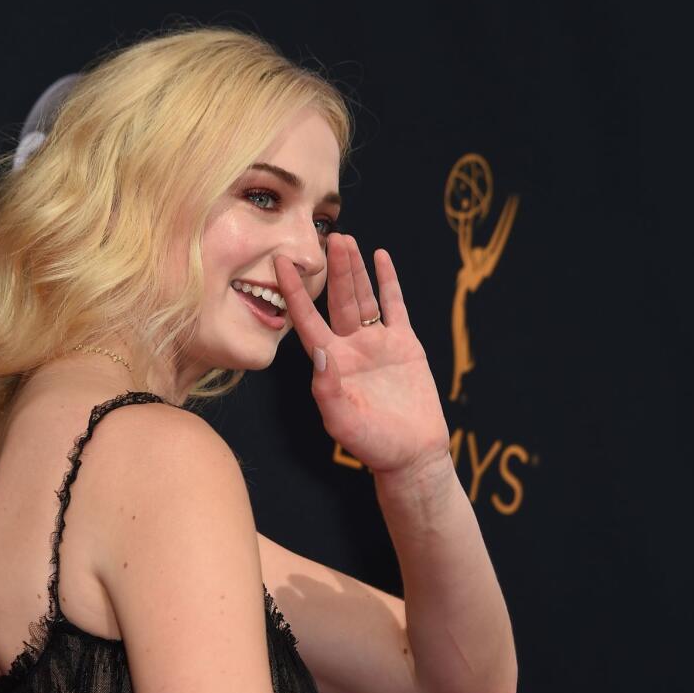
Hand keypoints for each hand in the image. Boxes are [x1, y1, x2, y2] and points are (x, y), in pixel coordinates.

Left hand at [274, 233, 449, 477]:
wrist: (412, 455)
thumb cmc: (374, 445)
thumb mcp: (343, 421)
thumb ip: (328, 389)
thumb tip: (320, 353)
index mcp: (331, 363)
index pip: (307, 320)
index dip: (295, 293)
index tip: (281, 263)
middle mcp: (350, 347)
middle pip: (337, 300)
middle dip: (332, 269)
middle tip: (327, 237)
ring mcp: (378, 343)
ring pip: (363, 297)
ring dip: (354, 269)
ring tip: (346, 239)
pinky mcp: (405, 344)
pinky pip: (395, 305)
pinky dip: (388, 281)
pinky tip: (381, 257)